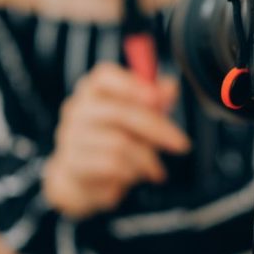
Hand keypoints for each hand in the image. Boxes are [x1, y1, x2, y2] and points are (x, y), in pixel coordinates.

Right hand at [44, 62, 190, 218]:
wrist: (80, 177)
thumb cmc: (112, 138)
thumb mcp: (137, 115)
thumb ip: (154, 99)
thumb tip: (170, 86)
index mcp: (93, 90)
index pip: (105, 76)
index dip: (132, 85)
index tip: (157, 98)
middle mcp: (78, 109)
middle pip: (120, 112)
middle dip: (157, 129)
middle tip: (180, 144)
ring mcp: (72, 136)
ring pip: (120, 143)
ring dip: (146, 158)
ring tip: (155, 168)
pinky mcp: (73, 163)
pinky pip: (111, 165)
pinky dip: (131, 172)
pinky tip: (135, 175)